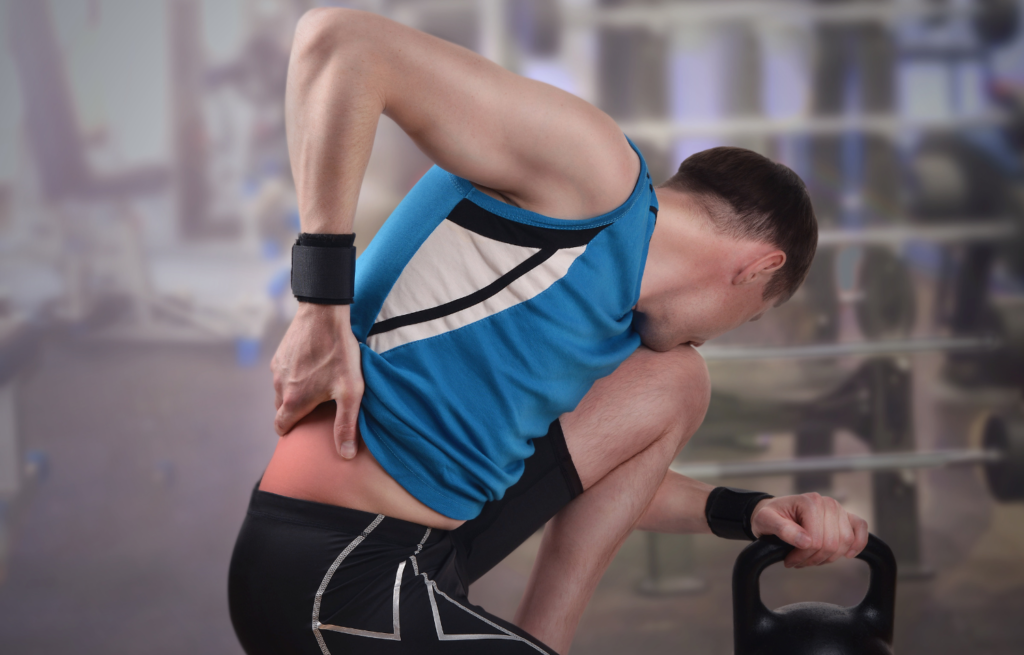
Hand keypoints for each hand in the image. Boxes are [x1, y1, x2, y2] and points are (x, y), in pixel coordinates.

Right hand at [271, 303, 363, 457]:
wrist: (324, 313)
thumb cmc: (340, 353)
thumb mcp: (350, 391)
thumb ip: (346, 425)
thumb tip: (345, 455)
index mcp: (294, 401)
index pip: (281, 427)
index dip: (290, 432)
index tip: (302, 432)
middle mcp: (279, 386)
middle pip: (281, 409)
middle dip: (294, 414)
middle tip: (315, 410)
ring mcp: (278, 368)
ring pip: (282, 390)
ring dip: (294, 392)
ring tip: (316, 388)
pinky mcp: (280, 353)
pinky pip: (283, 372)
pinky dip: (294, 376)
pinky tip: (312, 368)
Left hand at [749, 493, 868, 567]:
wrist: (774, 512)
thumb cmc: (770, 516)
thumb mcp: (765, 521)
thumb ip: (783, 529)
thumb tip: (806, 541)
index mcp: (809, 502)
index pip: (816, 540)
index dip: (803, 555)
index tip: (789, 560)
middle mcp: (827, 503)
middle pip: (831, 543)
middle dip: (814, 558)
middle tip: (798, 562)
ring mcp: (838, 509)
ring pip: (845, 542)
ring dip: (829, 557)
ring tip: (811, 559)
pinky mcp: (845, 516)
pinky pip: (861, 528)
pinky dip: (858, 543)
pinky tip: (847, 554)